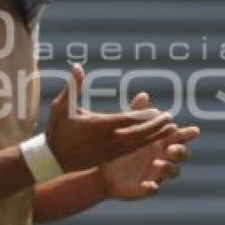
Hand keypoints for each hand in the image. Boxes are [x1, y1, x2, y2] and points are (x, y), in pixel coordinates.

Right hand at [45, 65, 176, 171]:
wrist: (53, 158)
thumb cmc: (58, 130)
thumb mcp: (61, 107)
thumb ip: (72, 87)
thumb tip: (77, 66)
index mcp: (97, 126)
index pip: (125, 121)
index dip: (143, 117)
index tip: (158, 111)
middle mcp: (106, 140)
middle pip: (137, 134)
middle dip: (155, 127)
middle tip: (171, 119)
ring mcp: (110, 151)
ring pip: (138, 144)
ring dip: (155, 137)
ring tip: (171, 129)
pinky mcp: (110, 158)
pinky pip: (132, 151)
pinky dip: (146, 145)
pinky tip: (157, 139)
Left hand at [98, 91, 199, 200]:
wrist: (104, 170)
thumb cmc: (122, 147)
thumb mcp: (128, 129)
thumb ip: (137, 113)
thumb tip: (143, 94)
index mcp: (162, 142)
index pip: (180, 137)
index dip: (188, 135)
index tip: (193, 131)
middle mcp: (164, 158)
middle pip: (181, 155)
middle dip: (180, 152)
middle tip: (171, 148)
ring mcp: (158, 174)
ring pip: (172, 172)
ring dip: (168, 168)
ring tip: (155, 164)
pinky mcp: (145, 188)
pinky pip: (152, 190)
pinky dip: (151, 188)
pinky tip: (148, 185)